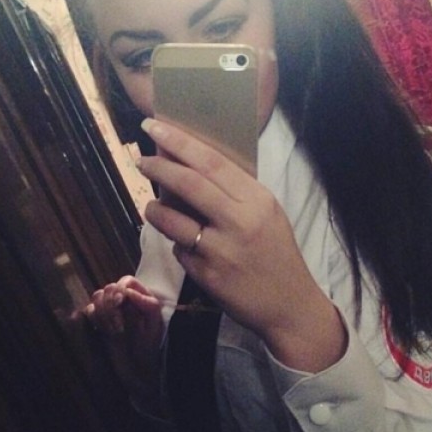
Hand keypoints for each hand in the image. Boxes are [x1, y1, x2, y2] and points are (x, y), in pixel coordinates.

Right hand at [86, 276, 163, 402]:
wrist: (138, 372)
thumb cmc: (150, 347)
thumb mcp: (154, 325)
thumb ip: (145, 304)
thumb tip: (127, 291)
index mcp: (141, 298)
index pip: (126, 282)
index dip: (121, 290)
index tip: (121, 302)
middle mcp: (125, 301)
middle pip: (109, 288)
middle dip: (110, 304)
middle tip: (119, 325)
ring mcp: (111, 311)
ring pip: (97, 297)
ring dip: (102, 312)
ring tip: (114, 330)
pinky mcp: (99, 323)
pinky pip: (89, 311)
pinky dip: (93, 318)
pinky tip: (103, 330)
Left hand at [138, 119, 346, 371]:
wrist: (290, 305)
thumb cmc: (277, 253)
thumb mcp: (267, 214)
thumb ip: (235, 192)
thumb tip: (191, 166)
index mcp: (257, 199)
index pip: (212, 162)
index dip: (179, 142)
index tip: (154, 126)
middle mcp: (240, 221)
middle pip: (189, 183)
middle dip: (158, 166)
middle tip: (141, 159)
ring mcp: (221, 250)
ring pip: (173, 219)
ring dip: (155, 208)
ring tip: (152, 205)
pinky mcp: (207, 275)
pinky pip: (179, 249)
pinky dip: (175, 241)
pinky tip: (184, 243)